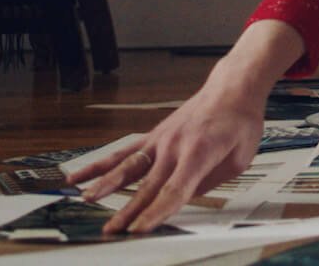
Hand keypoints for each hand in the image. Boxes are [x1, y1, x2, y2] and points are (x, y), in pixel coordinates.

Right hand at [73, 78, 265, 233]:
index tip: (140, 230)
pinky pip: (123, 152)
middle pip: (147, 185)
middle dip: (128, 211)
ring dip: (106, 184)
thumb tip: (182, 198)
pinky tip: (79, 175)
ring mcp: (160, 139)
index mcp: (199, 152)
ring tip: (85, 199)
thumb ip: (209, 181)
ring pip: (127, 166)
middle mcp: (175, 145)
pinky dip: (100, 164)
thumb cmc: (240, 122)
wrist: (232, 88)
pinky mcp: (153, 136)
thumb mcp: (239, 158)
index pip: (174, 190)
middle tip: (111, 231)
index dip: (156, 212)